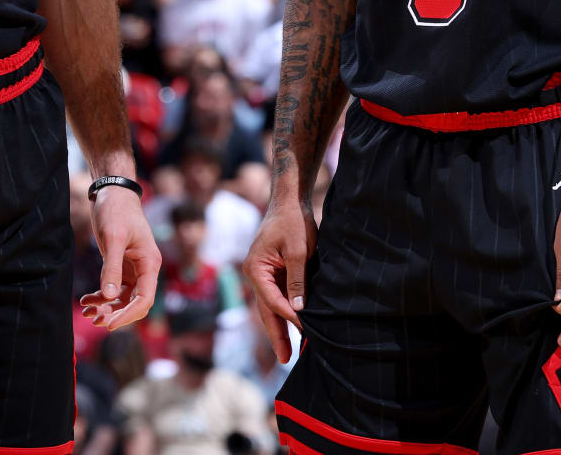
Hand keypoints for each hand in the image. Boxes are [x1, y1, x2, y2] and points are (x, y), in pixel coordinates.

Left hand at [76, 187, 159, 330]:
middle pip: (135, 303)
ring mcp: (134, 268)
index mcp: (150, 263)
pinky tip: (86, 300)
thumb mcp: (113, 238)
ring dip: (106, 308)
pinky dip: (102, 297)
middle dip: (115, 314)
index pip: (145, 299)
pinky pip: (115, 289)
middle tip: (93, 320)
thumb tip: (111, 296)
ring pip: (123, 299)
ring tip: (86, 312)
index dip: (128, 315)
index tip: (109, 324)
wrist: (112, 192)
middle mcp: (145, 268)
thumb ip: (112, 268)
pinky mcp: (122, 266)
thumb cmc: (116, 211)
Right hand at [244, 197, 314, 363]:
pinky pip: (279, 296)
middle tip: (286, 359)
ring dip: (281, 327)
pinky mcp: (274, 272)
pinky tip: (296, 326)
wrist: (290, 201)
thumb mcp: (299, 251)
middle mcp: (255, 275)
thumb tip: (298, 311)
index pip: (272, 301)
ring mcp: (263, 275)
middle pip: (266, 310)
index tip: (304, 331)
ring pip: (272, 306)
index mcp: (256, 269)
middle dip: (277, 335)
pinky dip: (287, 311)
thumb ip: (298, 281)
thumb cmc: (293, 222)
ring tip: (290, 352)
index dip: (288, 317)